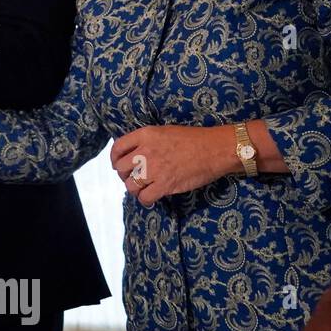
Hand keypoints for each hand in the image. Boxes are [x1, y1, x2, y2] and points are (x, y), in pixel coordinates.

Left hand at [110, 125, 236, 205]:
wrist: (216, 149)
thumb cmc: (194, 139)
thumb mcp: (164, 131)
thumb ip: (146, 141)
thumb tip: (133, 155)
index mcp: (145, 135)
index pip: (118, 148)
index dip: (114, 158)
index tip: (118, 164)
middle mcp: (145, 152)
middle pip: (120, 168)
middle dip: (123, 174)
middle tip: (132, 177)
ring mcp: (154, 169)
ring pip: (130, 185)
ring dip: (134, 188)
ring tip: (142, 188)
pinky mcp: (165, 184)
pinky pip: (144, 198)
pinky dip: (145, 199)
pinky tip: (151, 196)